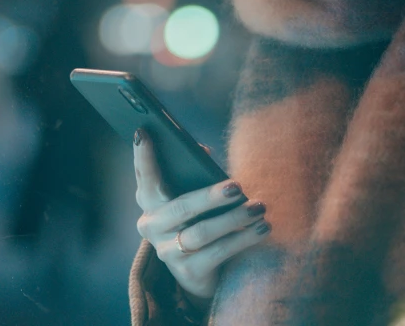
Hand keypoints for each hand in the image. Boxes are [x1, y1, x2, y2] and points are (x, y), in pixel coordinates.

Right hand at [133, 130, 270, 300]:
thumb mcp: (192, 198)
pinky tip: (261, 229)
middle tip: (237, 187)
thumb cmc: (197, 221)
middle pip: (181, 208)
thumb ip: (193, 174)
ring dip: (234, 219)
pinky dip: (242, 239)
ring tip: (258, 209)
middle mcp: (152, 226)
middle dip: (210, 197)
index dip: (142, 157)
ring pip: (202, 233)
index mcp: (150, 203)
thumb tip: (203, 151)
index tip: (143, 133)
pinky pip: (218, 253)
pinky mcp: (188, 271)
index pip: (144, 177)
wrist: (198, 272)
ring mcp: (168, 251)